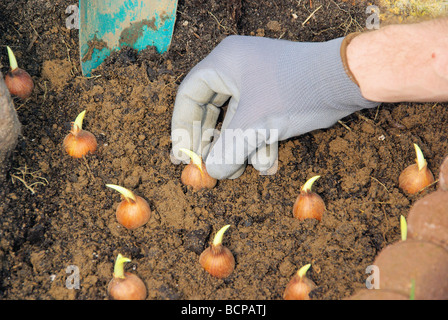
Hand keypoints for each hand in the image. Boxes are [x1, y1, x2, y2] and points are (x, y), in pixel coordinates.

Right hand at [171, 35, 378, 178]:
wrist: (347, 80)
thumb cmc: (295, 91)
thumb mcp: (254, 124)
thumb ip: (227, 151)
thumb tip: (212, 173)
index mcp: (224, 62)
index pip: (189, 95)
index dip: (182, 128)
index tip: (180, 156)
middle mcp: (237, 68)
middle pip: (211, 111)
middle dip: (213, 143)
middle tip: (206, 169)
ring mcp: (258, 82)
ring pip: (236, 121)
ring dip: (239, 148)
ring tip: (240, 171)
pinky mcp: (275, 96)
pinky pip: (256, 122)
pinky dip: (259, 143)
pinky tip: (268, 163)